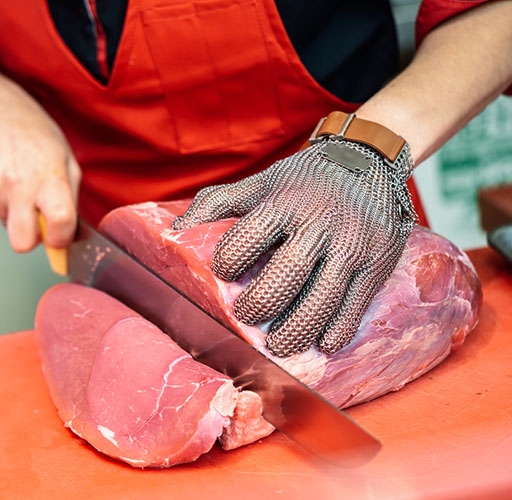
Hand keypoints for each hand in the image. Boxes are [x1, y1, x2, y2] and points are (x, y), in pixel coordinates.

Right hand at [0, 78, 80, 252]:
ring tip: (19, 183)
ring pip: (6, 225)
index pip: (59, 221)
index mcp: (49, 176)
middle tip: (37, 219)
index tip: (60, 235)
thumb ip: (69, 200)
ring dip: (15, 213)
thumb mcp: (66, 160)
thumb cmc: (36, 136)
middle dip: (31, 239)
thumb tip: (67, 237)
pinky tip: (3, 178)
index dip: (61, 238)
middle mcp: (19, 183)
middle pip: (21, 243)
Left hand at [173, 138, 414, 355]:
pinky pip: (357, 303)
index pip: (249, 237)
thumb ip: (216, 203)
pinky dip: (339, 327)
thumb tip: (176, 230)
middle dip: (261, 303)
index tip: (224, 275)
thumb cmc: (302, 180)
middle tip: (246, 317)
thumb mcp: (260, 182)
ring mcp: (352, 245)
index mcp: (283, 202)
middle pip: (286, 275)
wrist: (369, 160)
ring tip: (279, 345)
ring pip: (323, 297)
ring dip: (297, 328)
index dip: (230, 261)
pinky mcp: (378, 262)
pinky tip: (323, 342)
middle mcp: (319, 223)